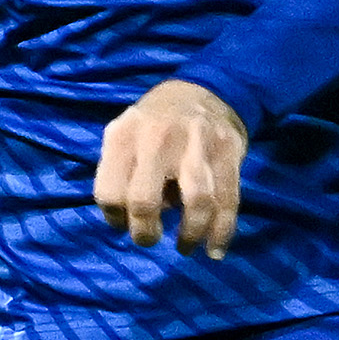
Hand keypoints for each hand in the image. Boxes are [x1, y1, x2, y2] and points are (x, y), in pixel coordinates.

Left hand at [95, 79, 249, 258]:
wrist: (202, 89)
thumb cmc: (153, 123)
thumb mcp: (124, 134)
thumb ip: (119, 171)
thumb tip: (128, 219)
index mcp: (125, 135)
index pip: (110, 191)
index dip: (114, 218)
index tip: (124, 223)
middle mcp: (158, 137)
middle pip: (145, 200)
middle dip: (146, 232)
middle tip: (150, 238)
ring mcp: (197, 143)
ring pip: (196, 202)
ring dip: (189, 234)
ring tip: (185, 247)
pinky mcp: (228, 151)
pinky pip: (228, 200)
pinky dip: (222, 232)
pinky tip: (214, 250)